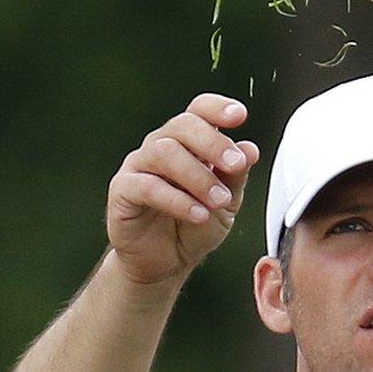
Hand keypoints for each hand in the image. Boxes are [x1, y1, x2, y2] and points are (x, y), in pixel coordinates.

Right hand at [105, 94, 261, 285]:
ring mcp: (139, 166)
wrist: (165, 263)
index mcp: (188, 144)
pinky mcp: (122, 191)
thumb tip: (250, 149)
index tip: (239, 116)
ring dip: (198, 176)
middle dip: (213, 143)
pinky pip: (146, 186)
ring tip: (219, 200)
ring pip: (164, 152)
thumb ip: (235, 176)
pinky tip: (198, 214)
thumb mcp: (226, 204)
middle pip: (182, 126)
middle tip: (236, 165)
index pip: (198, 111)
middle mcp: (161, 147)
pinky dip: (176, 200)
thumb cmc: (194, 227)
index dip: (217, 108)